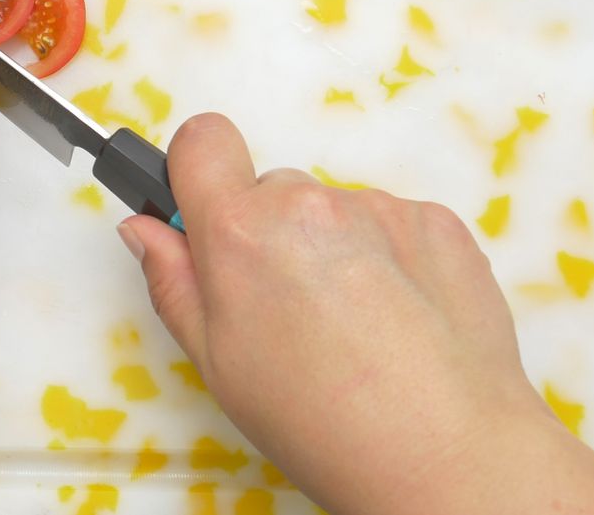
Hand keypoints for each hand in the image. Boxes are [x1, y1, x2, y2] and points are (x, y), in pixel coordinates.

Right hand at [118, 113, 593, 514]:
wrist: (449, 456)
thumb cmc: (323, 424)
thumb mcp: (217, 364)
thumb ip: (173, 282)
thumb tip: (144, 229)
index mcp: (240, 231)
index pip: (202, 139)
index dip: (199, 168)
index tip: (206, 209)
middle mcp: (307, 202)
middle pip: (272, 189)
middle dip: (271, 233)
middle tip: (290, 310)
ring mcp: (379, 208)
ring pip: (334, 212)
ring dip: (335, 251)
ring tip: (356, 330)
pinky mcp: (437, 222)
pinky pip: (393, 225)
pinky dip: (391, 261)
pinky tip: (400, 323)